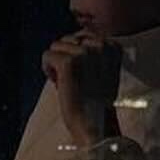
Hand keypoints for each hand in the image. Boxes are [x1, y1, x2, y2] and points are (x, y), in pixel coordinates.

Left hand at [43, 32, 123, 147]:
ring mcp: (85, 53)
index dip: (78, 54)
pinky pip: (47, 55)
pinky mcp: (68, 62)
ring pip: (56, 45)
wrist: (94, 123)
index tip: (85, 74)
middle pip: (69, 39)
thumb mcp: (104, 69)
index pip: (83, 36)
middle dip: (66, 57)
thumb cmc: (97, 100)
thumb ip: (95, 51)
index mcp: (112, 46)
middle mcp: (100, 46)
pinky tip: (59, 84)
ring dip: (57, 63)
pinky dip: (47, 69)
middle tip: (75, 79)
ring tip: (69, 82)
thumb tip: (77, 36)